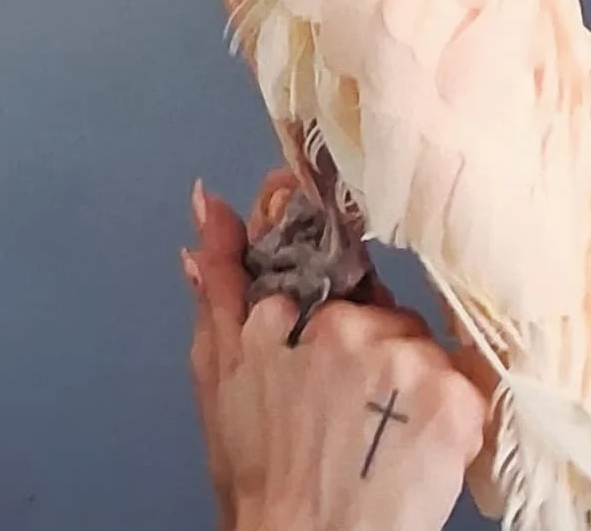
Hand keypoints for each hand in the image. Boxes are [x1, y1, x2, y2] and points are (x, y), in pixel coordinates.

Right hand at [184, 172, 486, 530]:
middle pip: (377, 310)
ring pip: (418, 341)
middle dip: (369, 344)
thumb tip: (209, 201)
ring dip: (408, 375)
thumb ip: (218, 280)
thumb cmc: (257, 468)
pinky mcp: (450, 399)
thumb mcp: (217, 368)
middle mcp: (347, 323)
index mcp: (290, 308)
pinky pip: (459, 377)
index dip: (330, 302)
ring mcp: (403, 359)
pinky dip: (446, 409)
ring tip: (379, 427)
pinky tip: (413, 440)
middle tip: (349, 403)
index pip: (323, 267)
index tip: (330, 337)